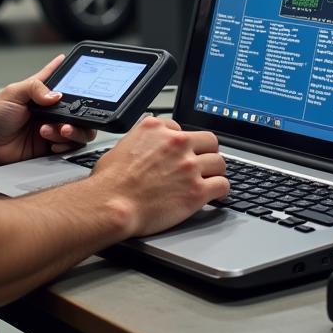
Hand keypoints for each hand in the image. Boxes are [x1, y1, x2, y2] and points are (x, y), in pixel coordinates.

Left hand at [0, 55, 96, 166]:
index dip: (74, 75)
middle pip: (79, 110)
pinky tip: (52, 142)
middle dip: (80, 114)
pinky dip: (65, 145)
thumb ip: (35, 88)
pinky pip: (69, 147)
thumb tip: (57, 94)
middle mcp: (49, 111)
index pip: (62, 79)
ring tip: (57, 130)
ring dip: (71, 130)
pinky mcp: (49, 147)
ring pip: (78, 129)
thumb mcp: (12, 93)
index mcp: (41, 93)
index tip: (85, 72)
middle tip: (66, 119)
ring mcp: (51, 129)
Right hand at [88, 116, 227, 237]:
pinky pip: (222, 185)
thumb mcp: (122, 145)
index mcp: (157, 129)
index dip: (182, 143)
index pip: (182, 129)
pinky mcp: (196, 191)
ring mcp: (189, 166)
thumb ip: (141, 141)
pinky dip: (221, 190)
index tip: (182, 152)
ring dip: (215, 171)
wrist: (112, 203)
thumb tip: (145, 147)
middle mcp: (177, 143)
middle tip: (203, 163)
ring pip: (220, 162)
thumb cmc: (110, 181)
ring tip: (211, 178)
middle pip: (209, 141)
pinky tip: (217, 193)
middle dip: (206, 152)